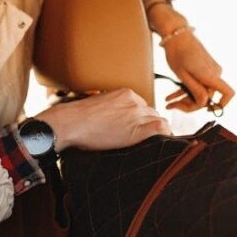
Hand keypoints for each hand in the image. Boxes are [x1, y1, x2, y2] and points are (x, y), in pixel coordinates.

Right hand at [37, 88, 170, 150]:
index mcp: (125, 94)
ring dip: (155, 131)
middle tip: (139, 137)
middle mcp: (134, 102)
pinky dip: (165, 135)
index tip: (134, 127)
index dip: (140, 118)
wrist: (70, 123)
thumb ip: (111, 108)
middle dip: (147, 124)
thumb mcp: (98, 104)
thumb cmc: (77, 117)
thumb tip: (111, 119)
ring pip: (158, 121)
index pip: (142, 106)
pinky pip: (161, 129)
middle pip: (151, 113)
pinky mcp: (137, 130)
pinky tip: (163, 141)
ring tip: (149, 142)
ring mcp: (136, 115)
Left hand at [152, 8, 234, 111]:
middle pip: (207, 96)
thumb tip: (204, 104)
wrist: (176, 35)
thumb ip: (194, 90)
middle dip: (189, 104)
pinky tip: (170, 97)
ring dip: (184, 98)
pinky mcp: (204, 69)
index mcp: (210, 75)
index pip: (227, 93)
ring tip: (168, 102)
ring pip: (200, 91)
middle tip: (172, 106)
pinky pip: (197, 84)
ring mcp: (209, 71)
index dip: (221, 105)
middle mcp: (214, 74)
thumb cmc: (177, 53)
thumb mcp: (183, 74)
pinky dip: (185, 90)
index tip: (207, 110)